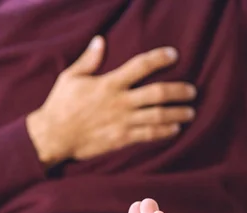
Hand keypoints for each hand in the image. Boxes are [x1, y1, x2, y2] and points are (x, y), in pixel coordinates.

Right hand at [27, 36, 196, 166]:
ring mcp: (122, 121)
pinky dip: (165, 132)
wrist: (53, 136)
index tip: (174, 55)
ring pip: (158, 116)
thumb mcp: (70, 77)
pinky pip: (149, 135)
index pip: (140, 66)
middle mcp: (120, 101)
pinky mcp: (122, 138)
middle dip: (178, 91)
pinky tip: (175, 129)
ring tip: (190, 111)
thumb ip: (88, 60)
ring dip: (178, 113)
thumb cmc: (60, 105)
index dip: (159, 59)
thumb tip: (100, 40)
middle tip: (192, 91)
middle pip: (157, 93)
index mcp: (109, 83)